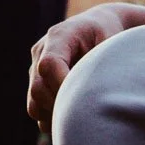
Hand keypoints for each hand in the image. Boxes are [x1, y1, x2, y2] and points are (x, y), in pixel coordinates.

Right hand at [27, 4, 133, 133]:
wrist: (97, 25)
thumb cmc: (108, 33)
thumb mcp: (111, 40)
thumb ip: (104, 64)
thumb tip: (102, 94)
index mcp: (59, 36)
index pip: (49, 65)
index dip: (62, 86)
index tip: (84, 99)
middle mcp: (41, 52)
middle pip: (37, 89)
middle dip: (61, 106)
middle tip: (87, 115)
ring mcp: (35, 68)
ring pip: (33, 104)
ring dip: (55, 116)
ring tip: (81, 118)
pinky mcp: (36, 82)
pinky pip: (36, 109)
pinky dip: (52, 119)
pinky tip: (74, 116)